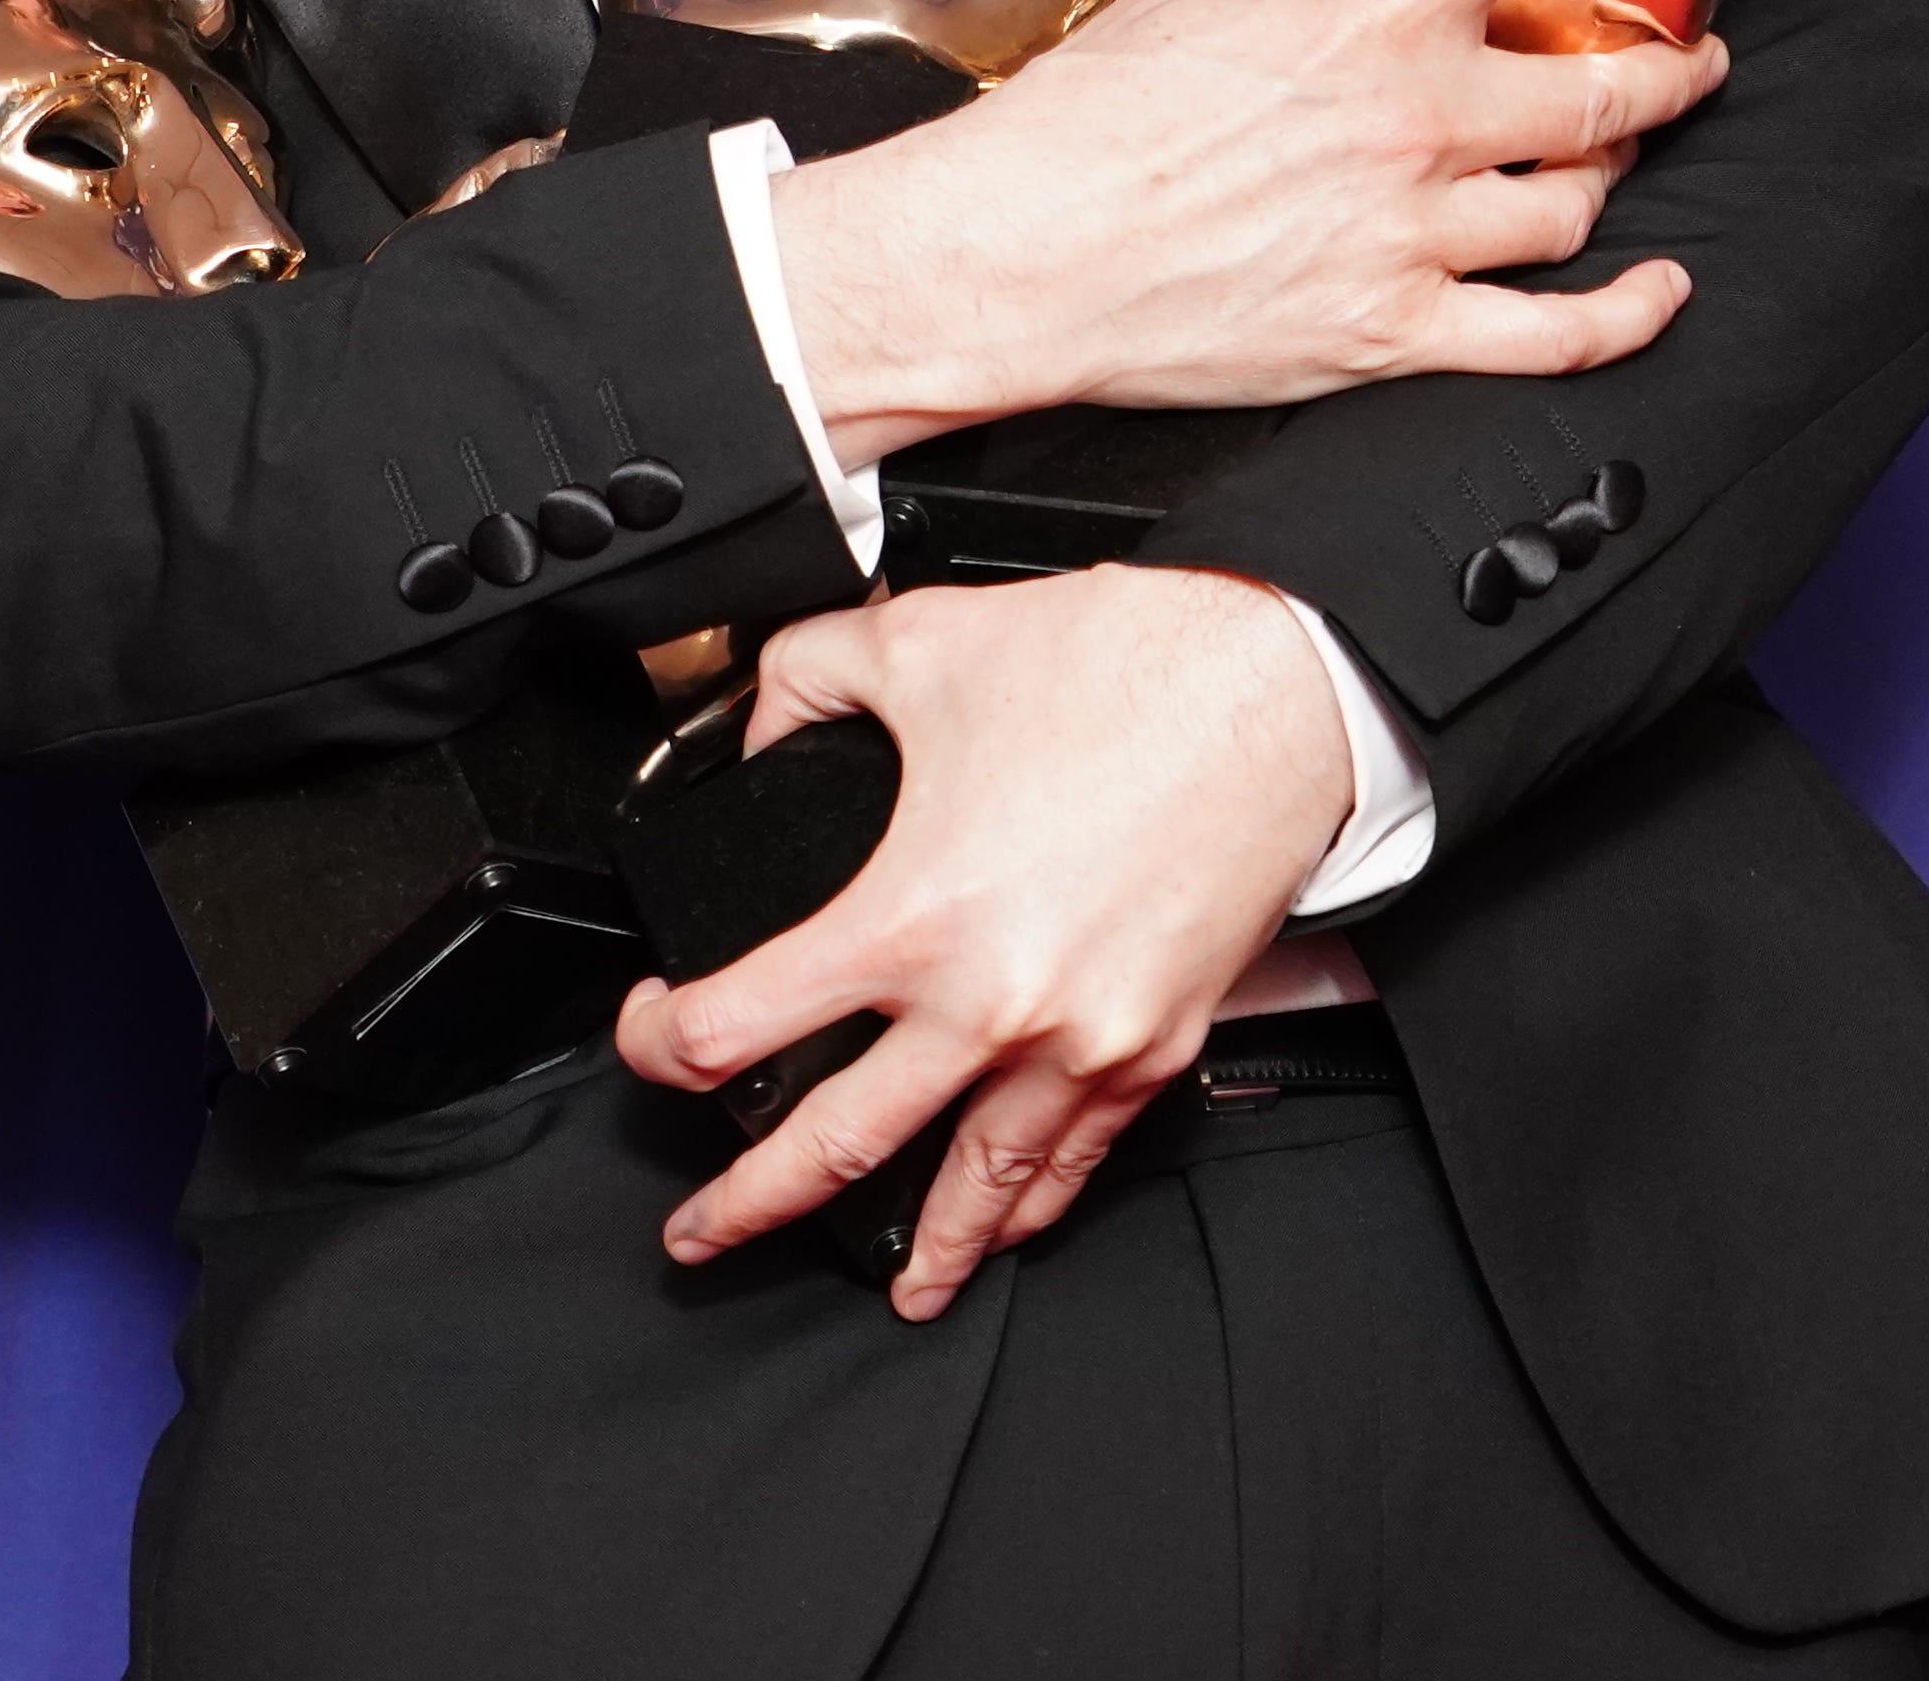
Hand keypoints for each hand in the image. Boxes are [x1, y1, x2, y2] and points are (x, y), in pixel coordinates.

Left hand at [613, 566, 1346, 1316]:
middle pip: (834, 1148)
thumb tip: (757, 728)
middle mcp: (990, 1004)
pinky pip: (1077, 1160)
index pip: (735, 1026)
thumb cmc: (1123, 668)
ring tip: (885, 1287)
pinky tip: (1008, 1226)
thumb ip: (803, 682)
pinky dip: (1032, 1207)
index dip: (659, 1043)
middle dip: (749, 1207)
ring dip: (917, 1248)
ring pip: (972, 1186)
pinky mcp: (1154, 1047)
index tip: (649, 1036)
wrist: (1279, 690)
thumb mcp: (915, 640)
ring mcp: (1079, 1042)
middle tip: (700, 1234)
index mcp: (911, 916)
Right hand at [770, 0, 1746, 456]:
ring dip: (1612, 176)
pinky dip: (1625, 316)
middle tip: (1688, 55)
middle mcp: (1419, 123)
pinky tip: (1656, 292)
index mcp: (1375, 20)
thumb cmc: (1087, 123)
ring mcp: (1416, 235)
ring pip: (1579, 203)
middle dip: (1670, 67)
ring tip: (1611, 157)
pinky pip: (1555, 337)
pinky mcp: (1396, 333)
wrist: (1016, 254)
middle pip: (1608, 85)